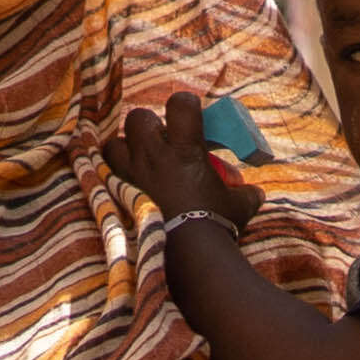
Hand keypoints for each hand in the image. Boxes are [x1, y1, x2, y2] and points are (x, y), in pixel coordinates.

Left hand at [109, 94, 268, 229]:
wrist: (190, 256)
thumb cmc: (217, 225)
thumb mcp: (239, 205)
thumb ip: (244, 193)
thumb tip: (254, 193)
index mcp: (185, 149)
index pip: (180, 103)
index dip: (185, 103)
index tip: (190, 114)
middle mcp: (154, 156)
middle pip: (137, 117)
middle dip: (148, 125)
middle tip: (160, 142)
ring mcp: (132, 175)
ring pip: (113, 144)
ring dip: (125, 149)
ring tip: (139, 162)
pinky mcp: (119, 197)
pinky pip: (105, 176)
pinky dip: (113, 176)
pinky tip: (127, 186)